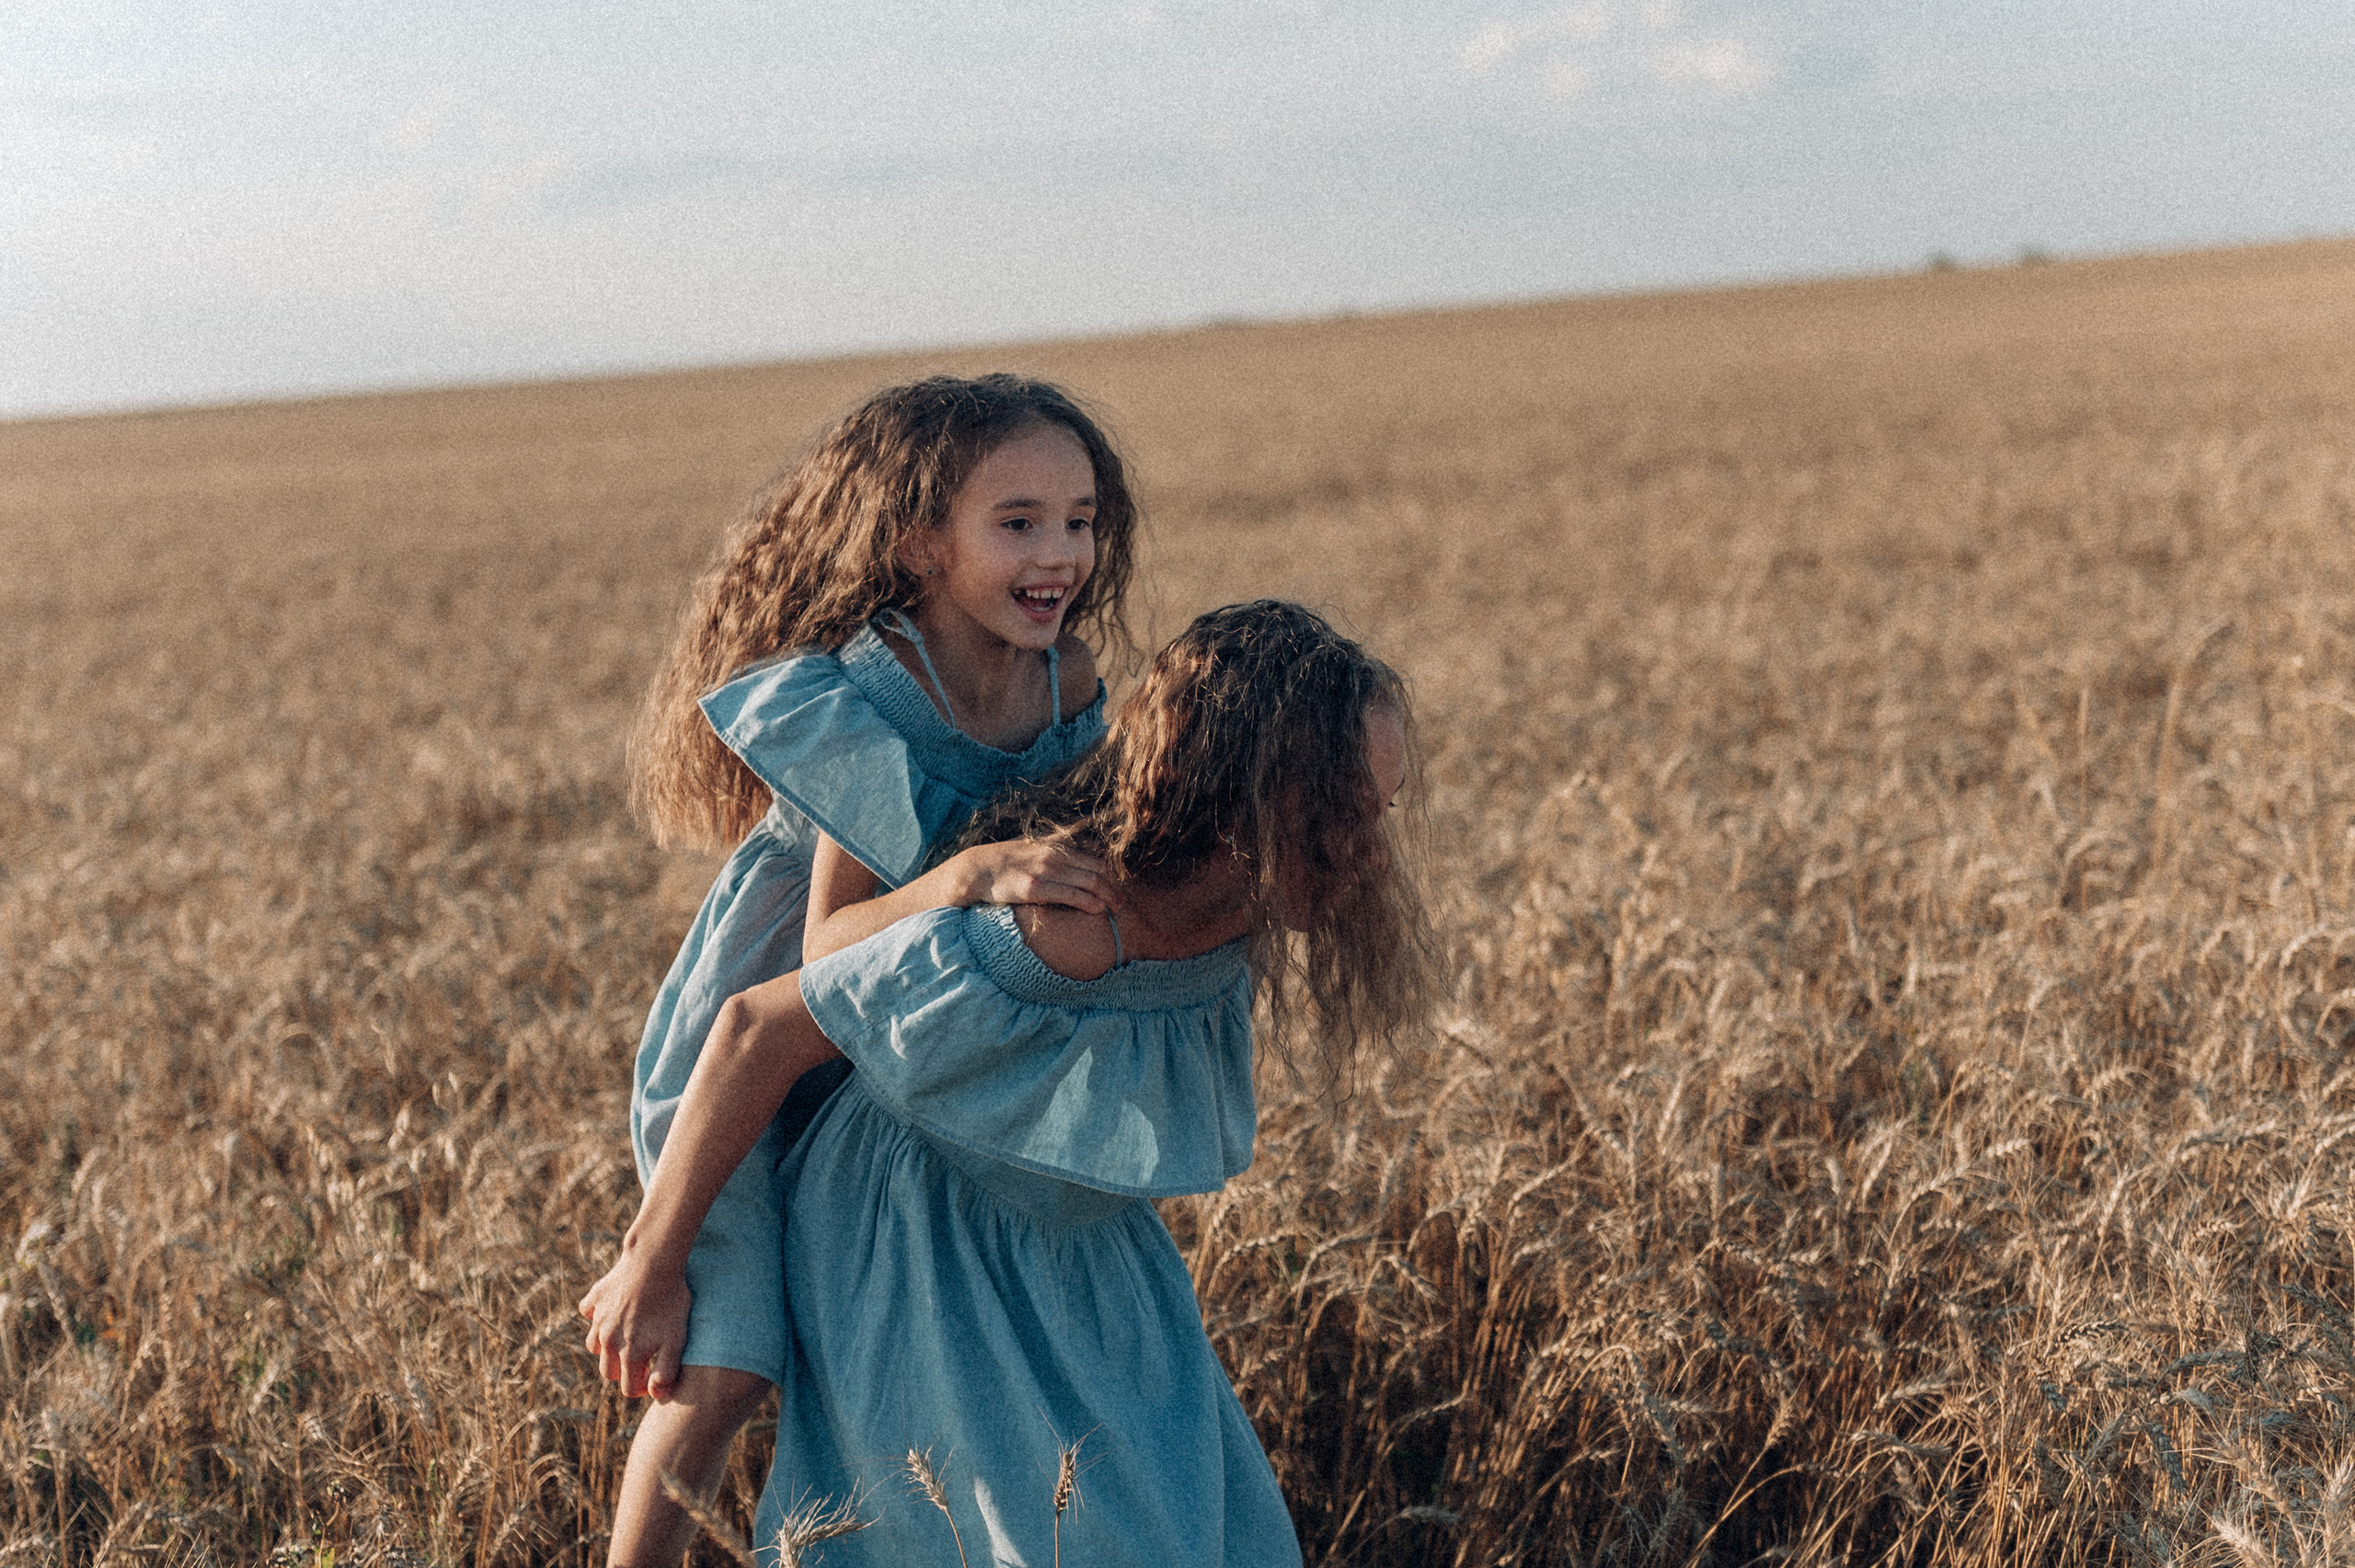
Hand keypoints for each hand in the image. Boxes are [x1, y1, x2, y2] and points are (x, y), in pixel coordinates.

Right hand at [579, 1248, 691, 1401]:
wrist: (654, 1262)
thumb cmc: (670, 1302)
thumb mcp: (676, 1339)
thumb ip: (666, 1371)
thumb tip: (655, 1395)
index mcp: (627, 1354)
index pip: (626, 1387)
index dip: (640, 1388)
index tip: (651, 1378)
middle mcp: (607, 1340)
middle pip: (607, 1370)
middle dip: (622, 1372)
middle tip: (640, 1361)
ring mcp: (599, 1319)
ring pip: (594, 1345)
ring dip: (607, 1348)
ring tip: (627, 1337)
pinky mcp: (596, 1298)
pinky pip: (588, 1313)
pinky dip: (596, 1317)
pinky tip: (612, 1311)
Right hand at [946, 839, 1120, 915]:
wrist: (976, 870)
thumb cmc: (1004, 860)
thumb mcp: (1032, 845)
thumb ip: (1053, 844)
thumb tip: (1072, 838)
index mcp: (1056, 846)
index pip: (1095, 857)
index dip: (1112, 873)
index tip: (1121, 886)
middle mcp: (1055, 855)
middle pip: (1099, 869)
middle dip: (1115, 886)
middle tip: (1124, 901)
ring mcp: (1046, 871)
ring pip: (1090, 881)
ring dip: (1109, 896)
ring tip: (1118, 908)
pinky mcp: (1035, 888)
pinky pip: (1070, 895)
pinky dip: (1089, 902)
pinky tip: (1099, 910)